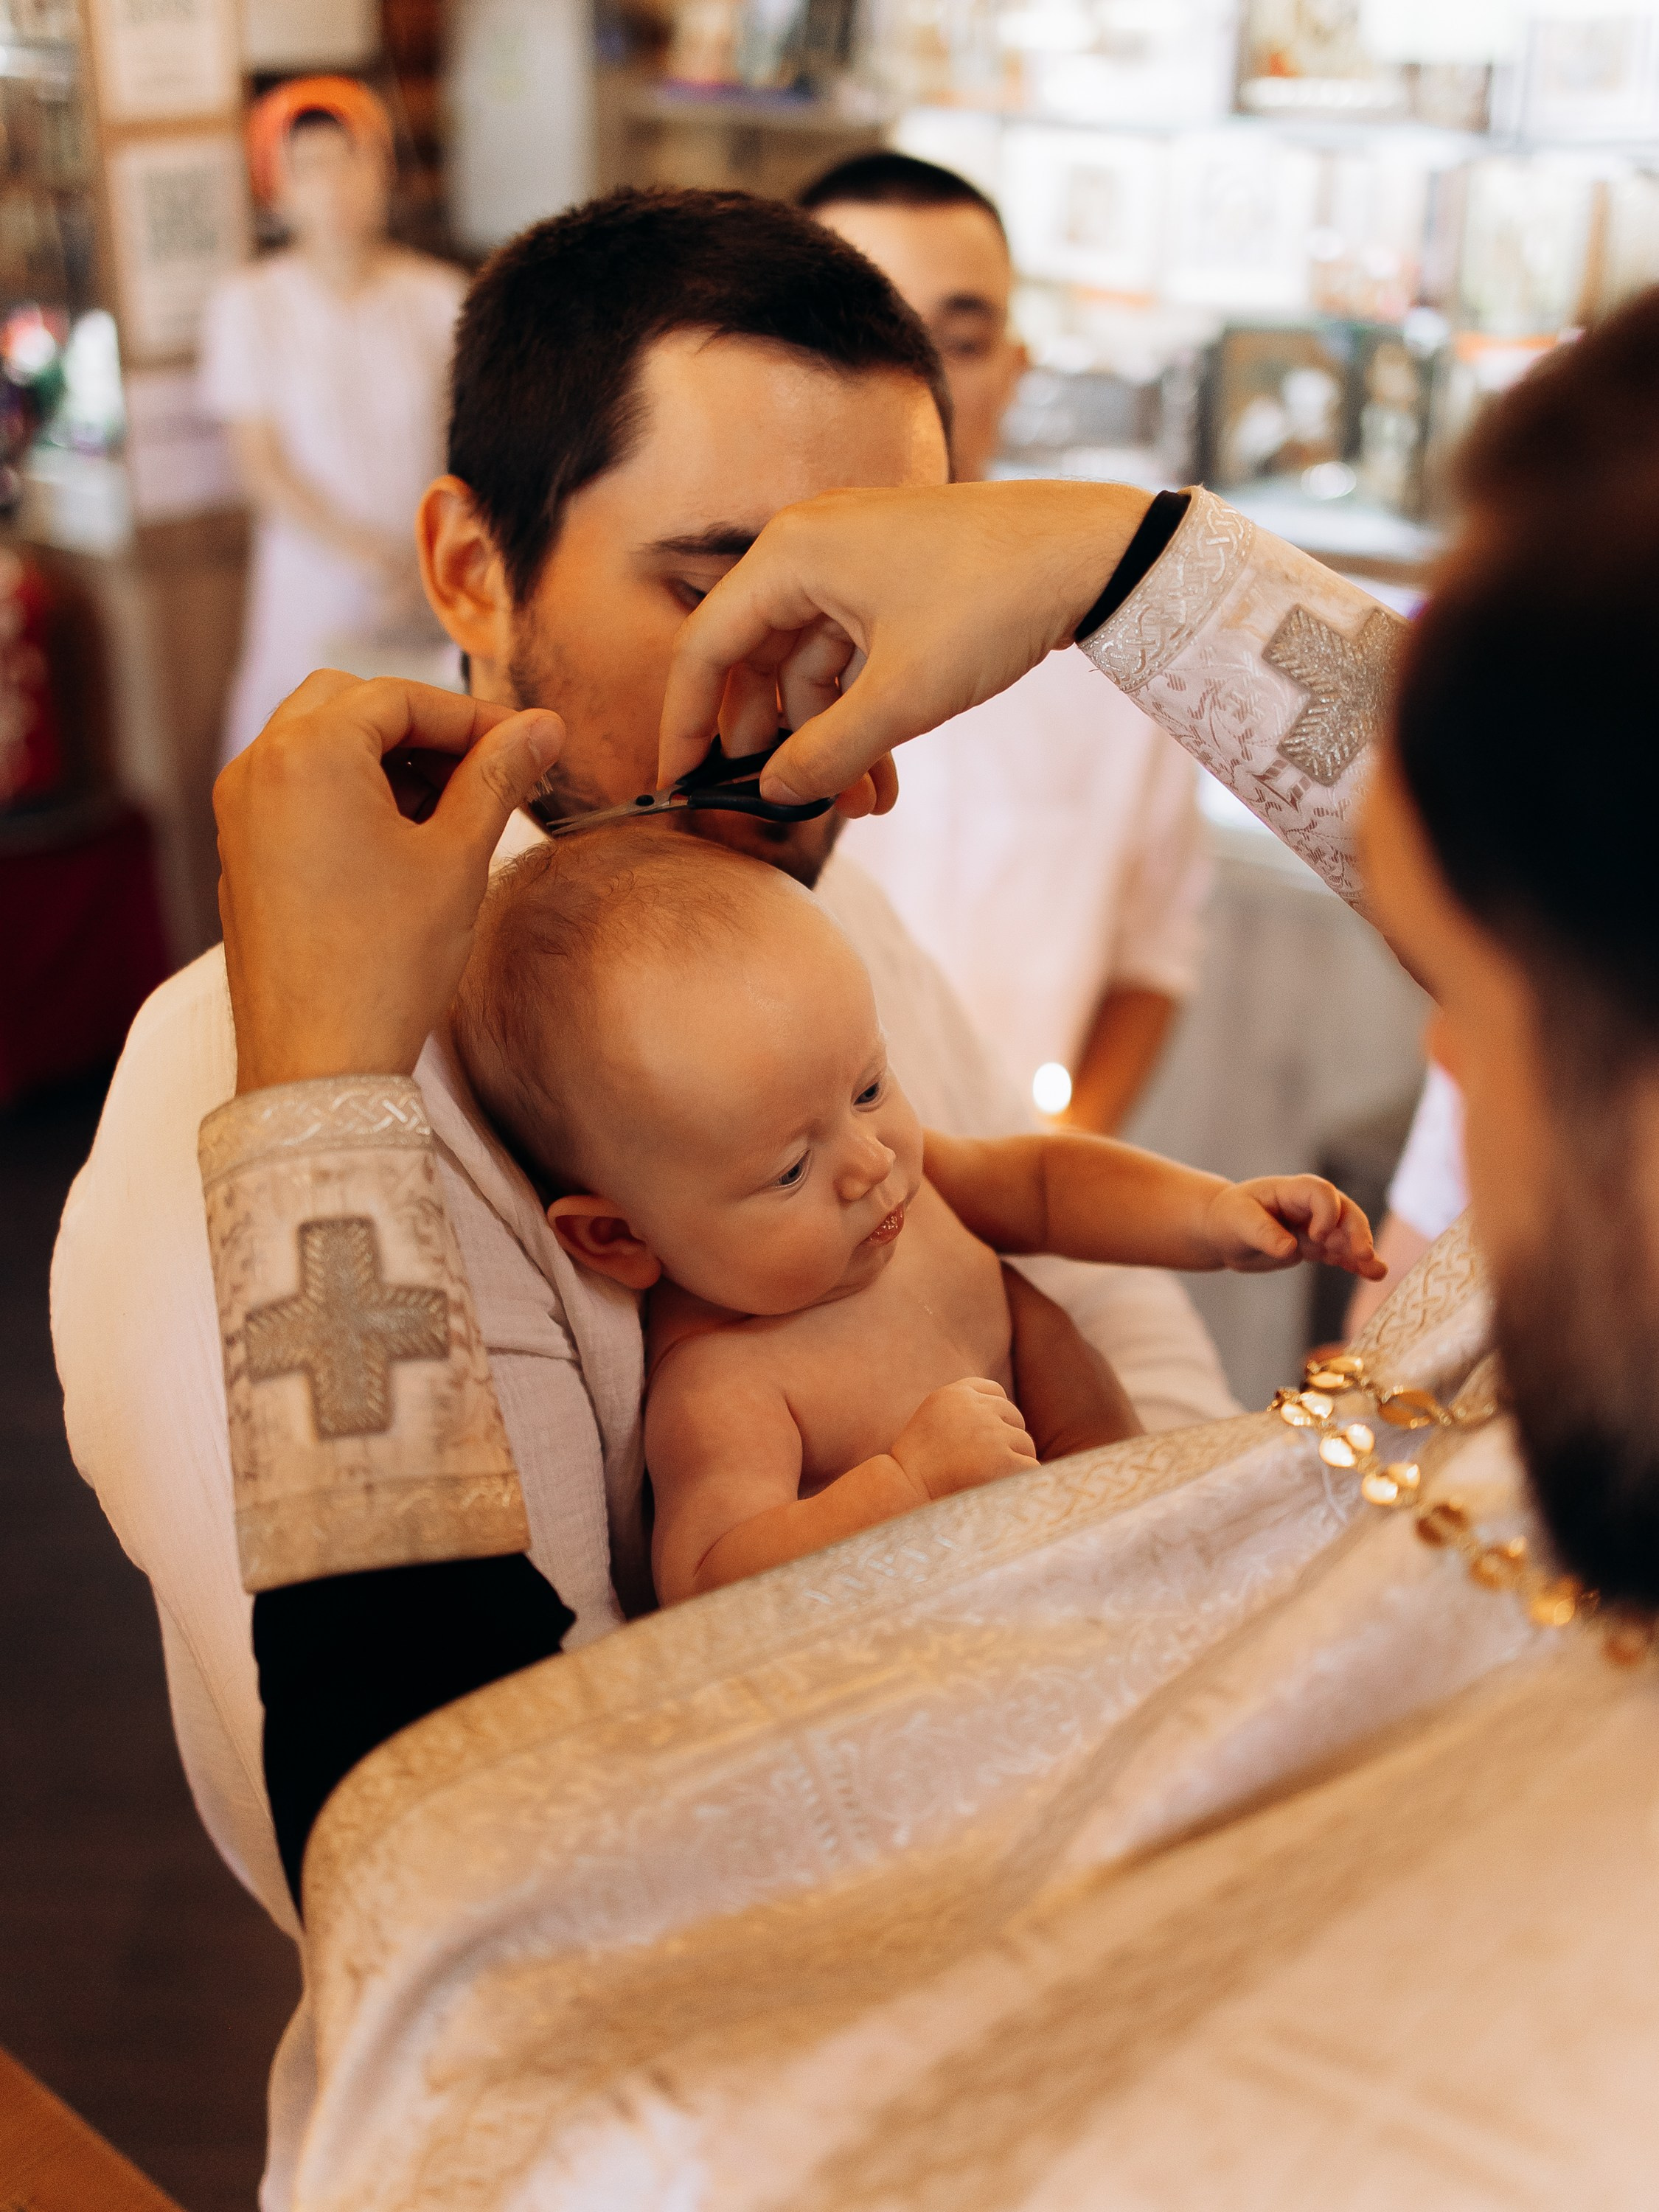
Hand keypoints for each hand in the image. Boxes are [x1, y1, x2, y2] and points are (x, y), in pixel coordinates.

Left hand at [216, 670, 562, 1093]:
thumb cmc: (386, 961)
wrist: (318, 1061)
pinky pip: (296, 788)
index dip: (473, 717)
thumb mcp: (456, 857)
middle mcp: (258, 767)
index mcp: (308, 754)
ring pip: (318, 742)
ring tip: (448, 809)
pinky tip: (401, 841)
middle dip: (421, 727)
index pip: (401, 697)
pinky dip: (349, 791)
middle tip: (484, 769)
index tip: (526, 745)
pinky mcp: (241, 852)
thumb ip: (497, 777)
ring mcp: (240, 811)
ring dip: (384, 756)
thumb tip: (542, 727)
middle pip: (350, 702)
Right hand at [657, 480, 1153, 807]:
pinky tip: (885, 778)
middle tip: (785, 804)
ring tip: (863, 805)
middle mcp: (811, 548)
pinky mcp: (895, 581)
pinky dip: (863, 715)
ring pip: (812, 668)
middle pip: (756, 660)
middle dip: (775, 743)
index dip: (686, 723)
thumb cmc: (992, 603)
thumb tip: (772, 794)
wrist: (1093, 552)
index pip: (705, 646)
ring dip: (830, 741)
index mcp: (790, 554)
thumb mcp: (902, 696)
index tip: (679, 782)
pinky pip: (854, 658)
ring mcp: (855, 562)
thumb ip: (826, 752)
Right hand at [890, 1377, 1037, 1501]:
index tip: (984, 1437)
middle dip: (1006, 1438)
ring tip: (987, 1478)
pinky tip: (1001, 1488)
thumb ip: (964, 1408)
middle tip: (984, 1463)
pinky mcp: (1003, 1460)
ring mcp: (992, 1433)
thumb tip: (1005, 1414)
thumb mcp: (935, 1418)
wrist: (906, 1489)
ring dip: (1014, 1460)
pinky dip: (1022, 1478)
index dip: (995, 1414)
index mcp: (957, 1393)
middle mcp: (977, 1408)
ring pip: (1025, 1443)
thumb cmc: (918, 1461)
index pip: (995, 1392)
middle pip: (1014, 1417)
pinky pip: (1031, 1466)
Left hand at [1205, 1176, 1386, 1278]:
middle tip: (1363, 1255)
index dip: (1327, 1211)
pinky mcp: (1314, 1246)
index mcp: (1291, 1191)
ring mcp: (1314, 1226)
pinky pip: (1339, 1253)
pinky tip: (1372, 1274)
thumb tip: (1289, 1249)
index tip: (1317, 1236)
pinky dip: (1355, 1263)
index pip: (1321, 1192)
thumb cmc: (1229, 1218)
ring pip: (1346, 1235)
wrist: (1223, 1233)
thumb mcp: (1238, 1222)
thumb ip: (1264, 1233)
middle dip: (1356, 1232)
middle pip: (1344, 1212)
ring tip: (1378, 1271)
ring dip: (1363, 1250)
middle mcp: (1308, 1206)